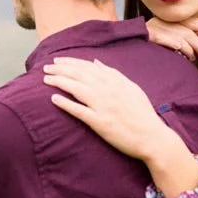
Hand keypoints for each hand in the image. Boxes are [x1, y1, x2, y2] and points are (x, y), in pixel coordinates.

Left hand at [42, 57, 176, 161]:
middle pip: (80, 75)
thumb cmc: (142, 113)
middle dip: (60, 69)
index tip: (58, 60)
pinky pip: (79, 111)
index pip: (88, 67)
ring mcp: (103, 107)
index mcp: (116, 82)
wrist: (152, 137)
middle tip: (46, 67)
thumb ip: (114, 74)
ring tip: (46, 79)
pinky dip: (66, 104)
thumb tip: (96, 63)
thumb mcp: (132, 88)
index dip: (71, 62)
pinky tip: (53, 98)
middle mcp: (108, 91)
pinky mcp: (100, 123)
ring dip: (59, 82)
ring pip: (77, 89)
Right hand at [146, 17, 197, 62]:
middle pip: (188, 30)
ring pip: (178, 35)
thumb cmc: (148, 46)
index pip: (193, 22)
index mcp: (169, 21)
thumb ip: (190, 37)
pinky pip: (162, 37)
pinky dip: (172, 42)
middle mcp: (162, 21)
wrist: (122, 44)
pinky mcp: (145, 34)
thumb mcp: (172, 40)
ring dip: (189, 47)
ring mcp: (153, 27)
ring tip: (193, 58)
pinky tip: (179, 48)